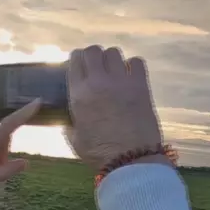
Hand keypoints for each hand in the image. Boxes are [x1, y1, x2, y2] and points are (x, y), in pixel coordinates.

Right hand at [65, 45, 162, 170]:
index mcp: (79, 94)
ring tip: (112, 71)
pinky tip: (129, 76)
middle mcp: (98, 82)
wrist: (130, 159)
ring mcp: (121, 82)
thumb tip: (68, 119)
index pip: (75, 61)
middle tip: (95, 66)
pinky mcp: (141, 86)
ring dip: (111, 59)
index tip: (78, 64)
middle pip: (93, 51)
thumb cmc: (99, 153)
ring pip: (114, 53)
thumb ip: (69, 123)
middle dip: (93, 55)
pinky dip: (132, 66)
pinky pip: (136, 62)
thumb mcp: (74, 139)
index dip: (76, 59)